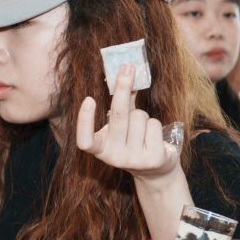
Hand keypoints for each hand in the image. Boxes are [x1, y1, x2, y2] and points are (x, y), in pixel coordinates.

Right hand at [75, 65, 180, 181]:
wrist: (154, 171)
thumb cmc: (134, 141)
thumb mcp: (122, 127)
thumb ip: (122, 104)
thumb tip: (125, 74)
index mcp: (101, 149)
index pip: (85, 141)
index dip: (84, 121)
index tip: (89, 99)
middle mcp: (114, 157)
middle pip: (118, 116)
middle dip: (123, 88)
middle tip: (127, 68)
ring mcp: (134, 160)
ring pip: (139, 117)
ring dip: (143, 116)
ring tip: (143, 131)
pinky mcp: (153, 158)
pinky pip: (153, 125)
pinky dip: (154, 125)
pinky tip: (153, 138)